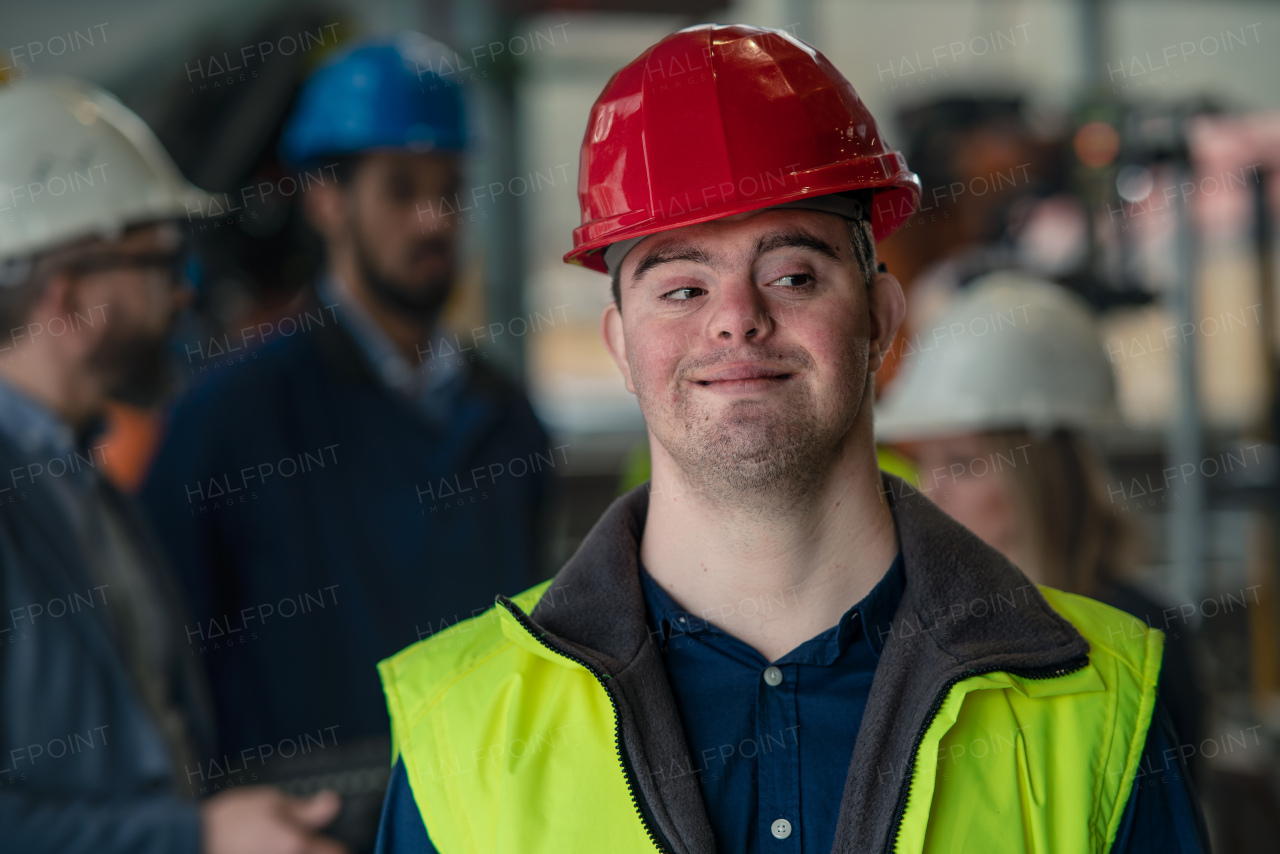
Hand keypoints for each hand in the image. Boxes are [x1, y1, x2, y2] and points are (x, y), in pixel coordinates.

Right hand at [201, 787, 346, 853]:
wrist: (192, 842)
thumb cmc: (228, 822)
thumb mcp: (270, 802)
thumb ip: (305, 809)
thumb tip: (333, 802)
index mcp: (297, 845)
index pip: (338, 853)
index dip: (335, 846)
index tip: (328, 842)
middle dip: (318, 852)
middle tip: (306, 844)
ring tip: (280, 847)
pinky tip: (267, 852)